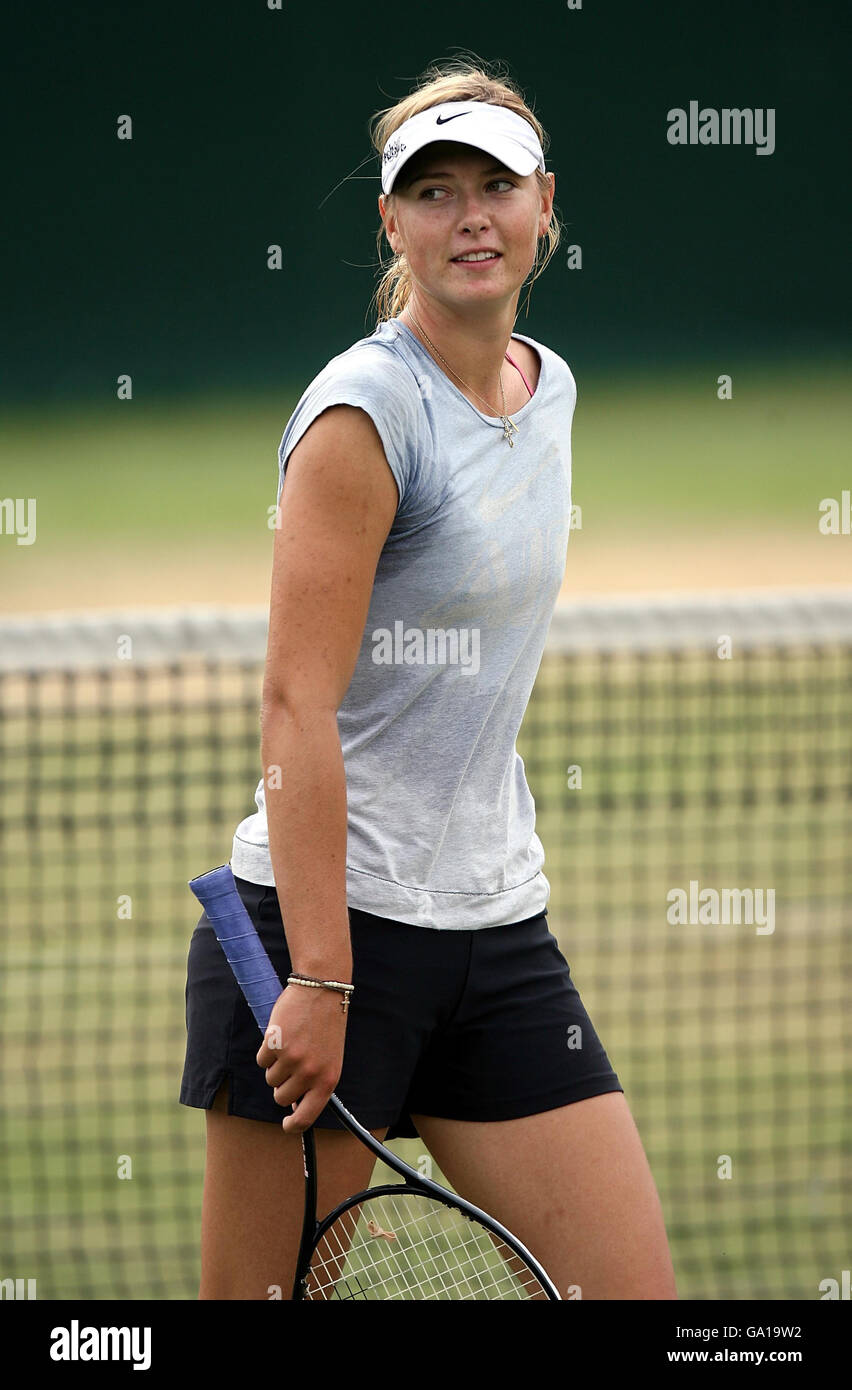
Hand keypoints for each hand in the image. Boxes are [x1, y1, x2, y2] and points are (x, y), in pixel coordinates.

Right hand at [256, 983, 348, 1132]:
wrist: (322, 989)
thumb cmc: (326, 1025)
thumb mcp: (329, 1058)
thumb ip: (315, 1082)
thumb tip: (294, 1106)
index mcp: (327, 1080)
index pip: (306, 1117)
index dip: (294, 1126)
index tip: (286, 1125)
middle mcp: (310, 1073)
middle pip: (280, 1097)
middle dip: (281, 1085)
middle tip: (291, 1064)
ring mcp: (291, 1060)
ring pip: (270, 1078)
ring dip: (275, 1065)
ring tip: (290, 1044)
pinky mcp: (275, 1044)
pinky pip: (261, 1060)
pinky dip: (267, 1050)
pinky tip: (282, 1034)